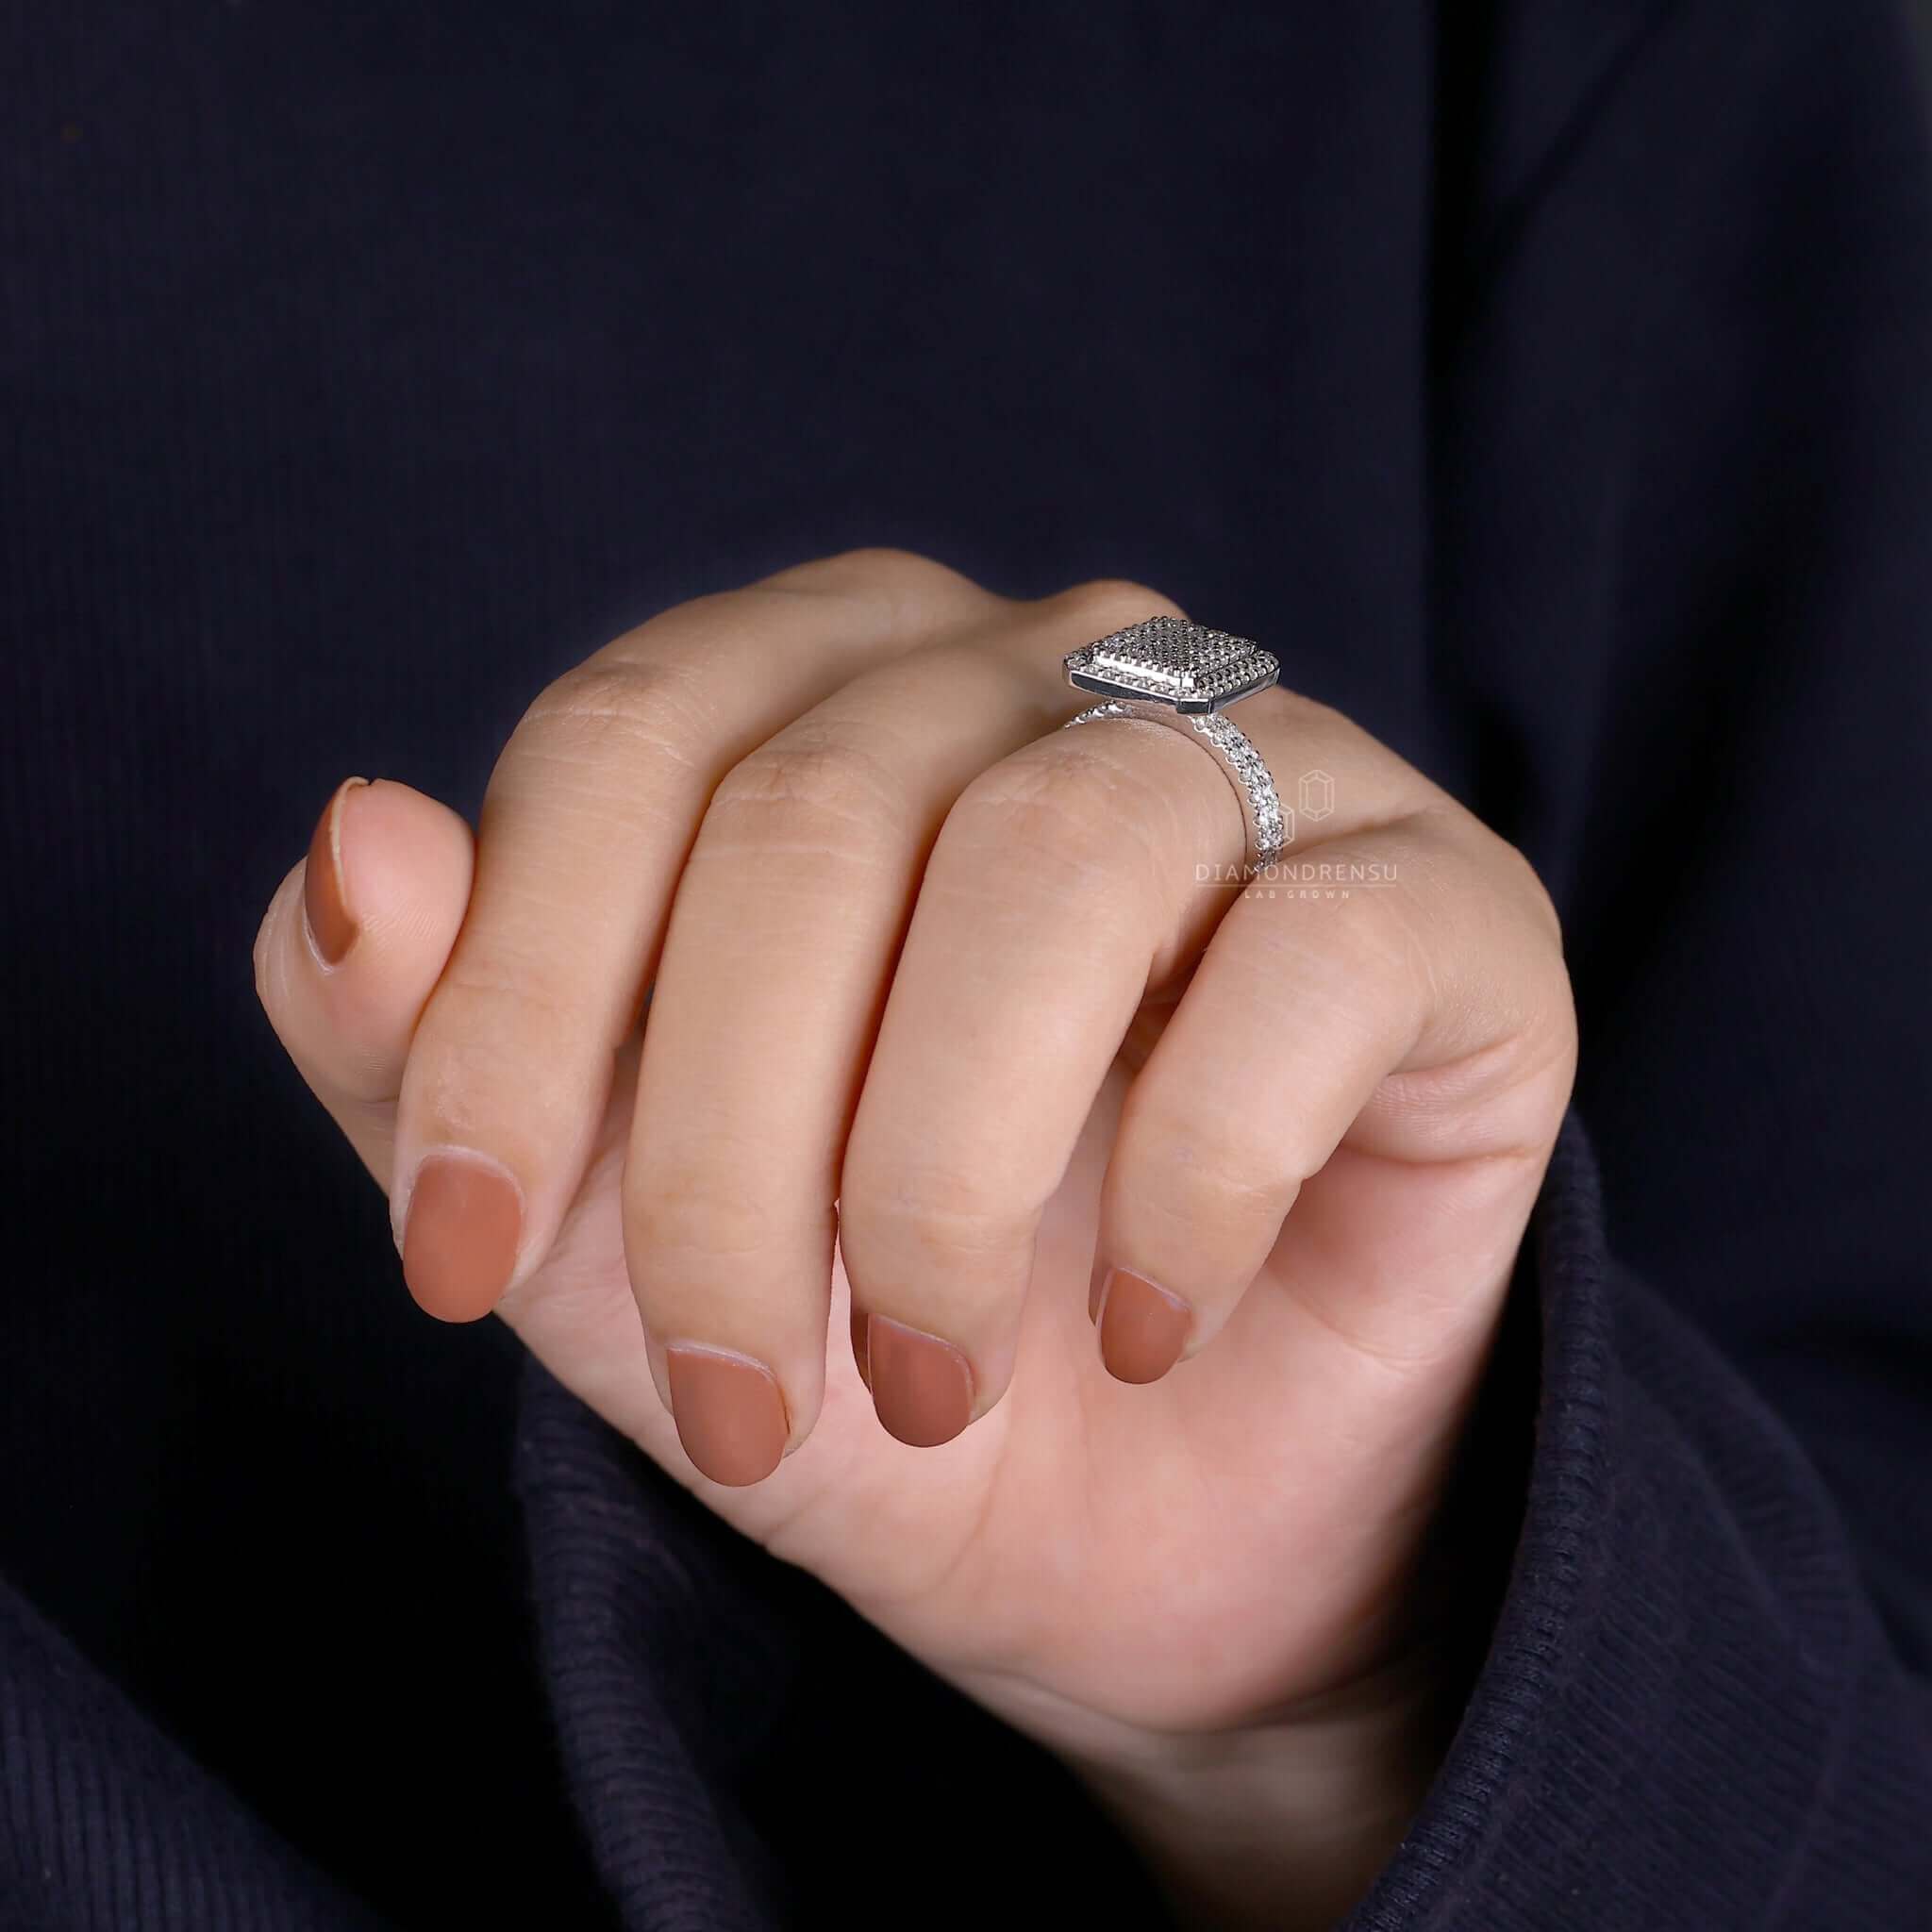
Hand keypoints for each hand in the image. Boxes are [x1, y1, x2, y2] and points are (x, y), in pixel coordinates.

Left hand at [255, 550, 1574, 1926]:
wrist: (1145, 1523)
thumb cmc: (858, 1347)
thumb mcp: (594, 1240)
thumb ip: (429, 1042)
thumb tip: (354, 839)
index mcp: (829, 693)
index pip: (626, 740)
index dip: (510, 1010)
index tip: (460, 1268)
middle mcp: (1046, 673)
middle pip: (819, 817)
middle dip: (732, 1160)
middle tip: (745, 1404)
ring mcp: (1266, 762)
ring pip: (1057, 863)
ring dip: (947, 1177)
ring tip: (935, 1380)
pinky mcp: (1438, 903)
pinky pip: (1306, 961)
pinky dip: (1189, 1182)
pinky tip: (1154, 1323)